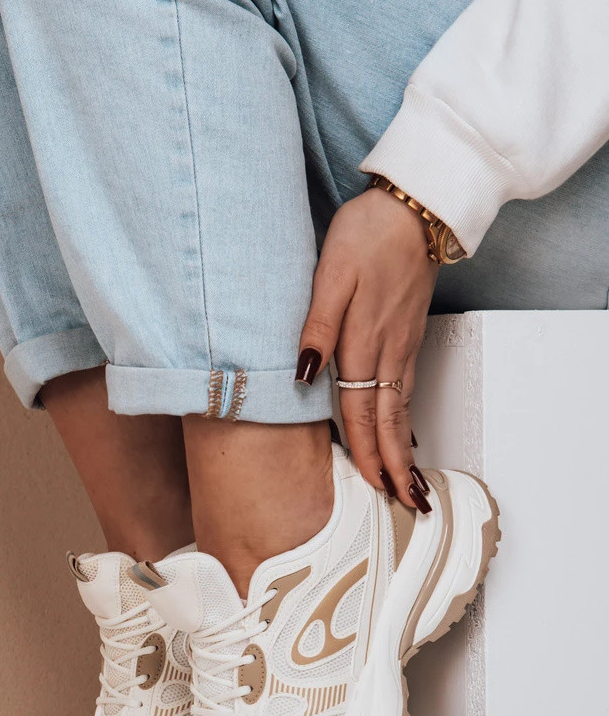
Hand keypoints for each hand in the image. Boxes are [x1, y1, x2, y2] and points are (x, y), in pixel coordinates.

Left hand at [296, 187, 437, 510]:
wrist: (413, 209)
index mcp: (361, 344)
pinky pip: (406, 389)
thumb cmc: (366, 237)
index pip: (360, 414)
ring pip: (401, 409)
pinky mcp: (407, 335)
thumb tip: (302, 376)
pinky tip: (407, 431)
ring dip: (405, 449)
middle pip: (389, 422)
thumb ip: (315, 328)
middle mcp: (386, 353)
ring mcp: (401, 346)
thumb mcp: (329, 275)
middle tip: (408, 506)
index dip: (366, 454)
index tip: (375, 490)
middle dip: (396, 467)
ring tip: (412, 482)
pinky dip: (406, 419)